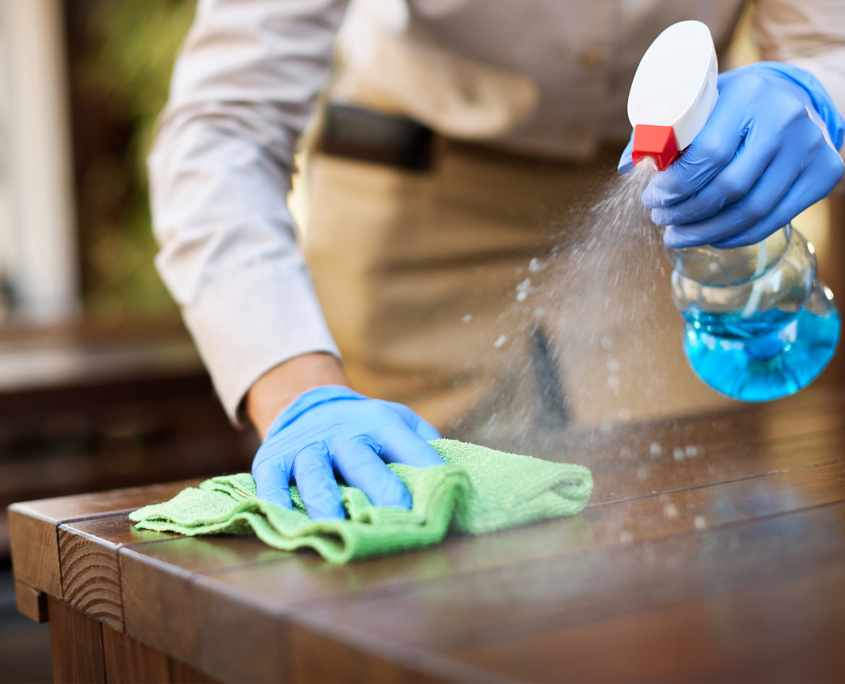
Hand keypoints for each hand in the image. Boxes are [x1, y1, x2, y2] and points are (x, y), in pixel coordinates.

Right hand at [251, 385, 444, 518]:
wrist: (308, 404)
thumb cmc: (365, 427)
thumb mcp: (399, 421)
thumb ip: (425, 443)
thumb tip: (456, 476)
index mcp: (379, 422)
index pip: (408, 445)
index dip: (426, 467)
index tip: (445, 492)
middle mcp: (342, 431)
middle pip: (360, 459)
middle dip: (379, 485)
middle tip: (398, 511)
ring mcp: (306, 445)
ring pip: (314, 471)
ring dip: (324, 497)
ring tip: (335, 523)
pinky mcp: (273, 458)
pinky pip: (270, 478)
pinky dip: (273, 498)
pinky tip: (279, 516)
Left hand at [619, 62, 844, 248]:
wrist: (792, 98)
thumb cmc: (731, 105)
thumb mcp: (698, 104)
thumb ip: (660, 131)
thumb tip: (627, 168)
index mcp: (749, 95)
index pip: (707, 155)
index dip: (674, 186)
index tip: (651, 200)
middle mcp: (787, 120)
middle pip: (728, 188)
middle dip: (686, 213)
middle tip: (661, 221)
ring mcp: (812, 148)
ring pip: (751, 211)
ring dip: (707, 232)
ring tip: (677, 236)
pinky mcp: (824, 173)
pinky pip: (774, 220)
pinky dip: (737, 236)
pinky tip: (711, 238)